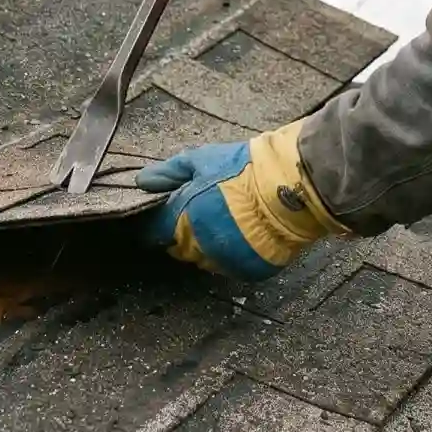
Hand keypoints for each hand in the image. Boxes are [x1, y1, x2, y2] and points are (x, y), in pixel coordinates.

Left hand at [137, 120, 346, 281]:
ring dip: (207, 245)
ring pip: (204, 259)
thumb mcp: (202, 160)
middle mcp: (199, 247)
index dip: (155, 224)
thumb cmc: (243, 170)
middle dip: (182, 233)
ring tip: (226, 222)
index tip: (162, 216)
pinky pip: (231, 266)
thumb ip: (169, 172)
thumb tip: (142, 181)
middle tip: (201, 212)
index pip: (153, 233)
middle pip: (178, 247)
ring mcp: (224, 262)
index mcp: (182, 219)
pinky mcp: (248, 272)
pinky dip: (233, 254)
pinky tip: (244, 234)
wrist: (289, 187)